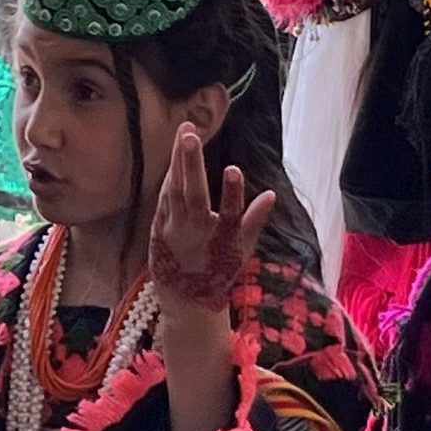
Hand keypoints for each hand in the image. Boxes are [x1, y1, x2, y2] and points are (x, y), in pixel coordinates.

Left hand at [149, 121, 273, 311]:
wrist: (185, 299)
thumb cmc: (219, 270)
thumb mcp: (242, 250)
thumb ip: (254, 221)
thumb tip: (272, 194)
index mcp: (222, 241)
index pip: (230, 214)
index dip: (233, 193)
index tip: (234, 169)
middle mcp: (196, 235)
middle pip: (193, 195)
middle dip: (192, 163)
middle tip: (190, 133)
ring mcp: (173, 232)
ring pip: (175, 191)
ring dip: (178, 161)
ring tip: (185, 131)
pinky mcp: (158, 229)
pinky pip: (165, 198)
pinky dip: (170, 176)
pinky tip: (176, 156)